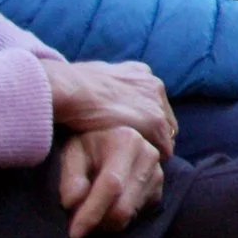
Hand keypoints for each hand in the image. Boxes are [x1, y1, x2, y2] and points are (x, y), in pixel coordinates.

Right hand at [42, 59, 174, 156]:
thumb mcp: (89, 79)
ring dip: (154, 144)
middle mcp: (152, 85)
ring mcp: (156, 104)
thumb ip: (100, 86)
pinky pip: (164, 146)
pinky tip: (138, 165)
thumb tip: (90, 93)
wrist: (73, 89)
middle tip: (138, 148)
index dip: (142, 117)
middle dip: (154, 130)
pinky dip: (154, 156)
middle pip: (163, 114)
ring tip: (138, 159)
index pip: (150, 100)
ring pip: (166, 131)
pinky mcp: (155, 122)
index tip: (133, 130)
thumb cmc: (70, 87)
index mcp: (138, 72)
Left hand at [58, 127, 163, 237]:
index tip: (73, 233)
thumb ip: (71, 177)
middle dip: (97, 222)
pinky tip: (107, 204)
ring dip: (104, 221)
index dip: (92, 212)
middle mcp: (149, 157)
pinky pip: (135, 216)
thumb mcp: (72, 153)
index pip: (111, 184)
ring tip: (90, 209)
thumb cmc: (88, 146)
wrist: (113, 139)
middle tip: (76, 222)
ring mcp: (158, 175)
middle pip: (123, 207)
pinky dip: (116, 218)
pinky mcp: (159, 191)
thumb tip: (73, 203)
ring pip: (128, 215)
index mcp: (127, 142)